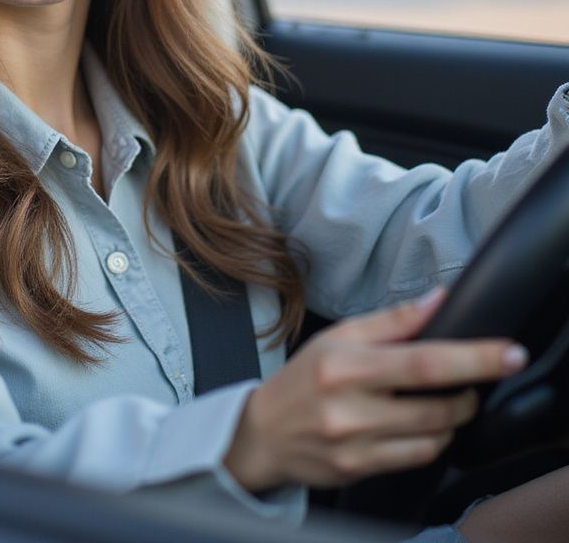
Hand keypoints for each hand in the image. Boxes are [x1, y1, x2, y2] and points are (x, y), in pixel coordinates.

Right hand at [223, 289, 528, 491]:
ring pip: (433, 436)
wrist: (262, 432)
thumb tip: (438, 300)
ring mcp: (354, 442)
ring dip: (452, 419)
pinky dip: (432, 441)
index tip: (507, 353)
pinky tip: (420, 428)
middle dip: (467, 393)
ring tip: (442, 404)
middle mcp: (349, 405)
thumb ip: (391, 321)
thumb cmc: (302, 378)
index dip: (472, 358)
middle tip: (467, 382)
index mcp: (345, 363)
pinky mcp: (358, 469)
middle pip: (436, 406)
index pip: (422, 361)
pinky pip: (417, 458)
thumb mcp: (337, 337)